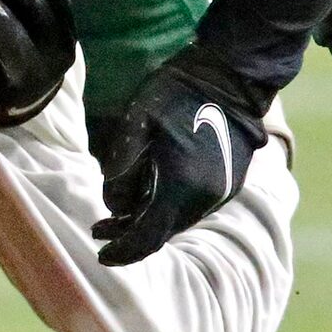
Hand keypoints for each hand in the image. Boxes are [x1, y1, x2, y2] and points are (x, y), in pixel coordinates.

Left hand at [93, 48, 266, 263]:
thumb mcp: (134, 125)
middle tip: (100, 230)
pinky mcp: (229, 183)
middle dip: (130, 235)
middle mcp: (205, 198)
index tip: (100, 254)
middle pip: (161, 232)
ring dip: (149, 220)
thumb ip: (120, 170)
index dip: (122, 251)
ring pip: (177, 220)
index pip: (147, 238)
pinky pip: (192, 207)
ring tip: (121, 212)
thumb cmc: (177, 94)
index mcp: (181, 186)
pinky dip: (168, 208)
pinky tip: (151, 194)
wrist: (231, 76)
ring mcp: (221, 192)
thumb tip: (115, 206)